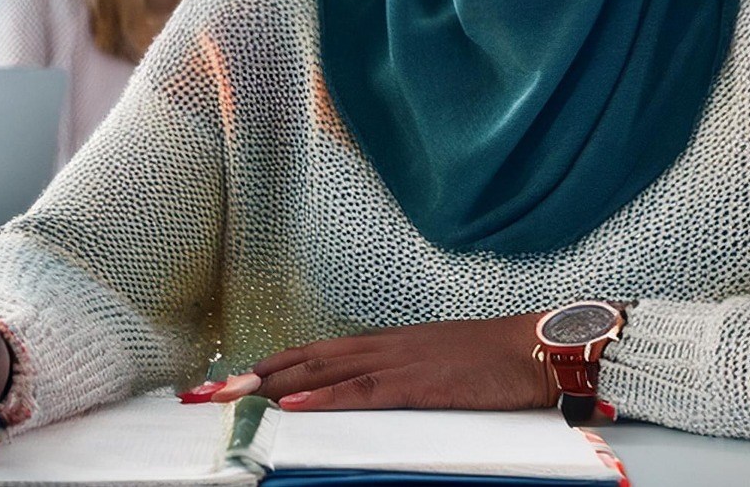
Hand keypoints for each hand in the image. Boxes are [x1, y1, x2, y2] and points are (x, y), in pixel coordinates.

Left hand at [220, 313, 554, 412]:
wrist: (539, 347)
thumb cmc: (496, 362)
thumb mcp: (437, 366)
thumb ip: (400, 377)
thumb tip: (366, 394)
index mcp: (386, 343)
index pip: (315, 352)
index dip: (272, 364)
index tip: (234, 378)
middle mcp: (382, 346)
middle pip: (305, 358)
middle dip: (254, 375)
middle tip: (209, 391)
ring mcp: (398, 361)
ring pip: (321, 371)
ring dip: (271, 385)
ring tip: (231, 396)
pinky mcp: (418, 382)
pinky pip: (361, 391)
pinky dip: (322, 397)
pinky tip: (291, 405)